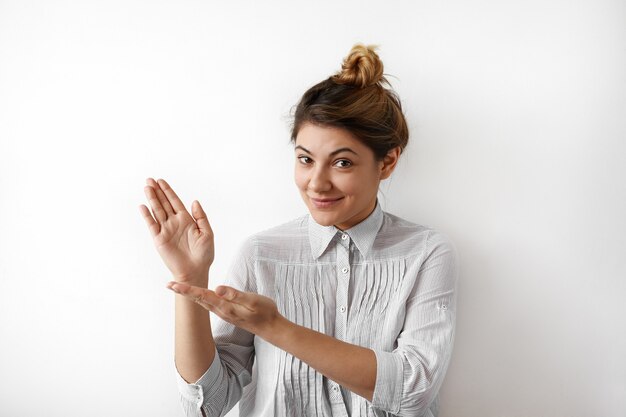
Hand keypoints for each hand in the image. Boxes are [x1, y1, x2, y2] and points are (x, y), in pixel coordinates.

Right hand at [139, 178, 213, 283]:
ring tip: (146, 187)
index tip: (161, 181)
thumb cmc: (204, 254)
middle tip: (150, 179)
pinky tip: (143, 206)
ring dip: (151, 199)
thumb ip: (201, 217)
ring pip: (157, 211)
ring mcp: (166, 230)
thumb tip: (194, 201)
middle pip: (164, 203)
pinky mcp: (159, 239)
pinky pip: (152, 225)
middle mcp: (174, 223)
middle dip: (157, 191)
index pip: (175, 202)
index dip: (168, 191)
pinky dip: (147, 216)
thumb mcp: (207, 233)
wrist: (196, 271)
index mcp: (186, 220)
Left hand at [165, 281, 283, 338]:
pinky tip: (197, 295)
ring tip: (178, 288)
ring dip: (189, 295)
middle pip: (198, 299)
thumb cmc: (264, 311)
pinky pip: (209, 304)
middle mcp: (221, 310)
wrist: (270, 326)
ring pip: (202, 302)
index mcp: (225, 306)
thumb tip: (217, 288)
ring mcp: (223, 312)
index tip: (173, 285)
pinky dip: (199, 297)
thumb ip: (235, 294)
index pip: (202, 295)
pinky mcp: (227, 312)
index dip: (187, 289)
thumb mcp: (253, 301)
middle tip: (168, 285)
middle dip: (183, 292)